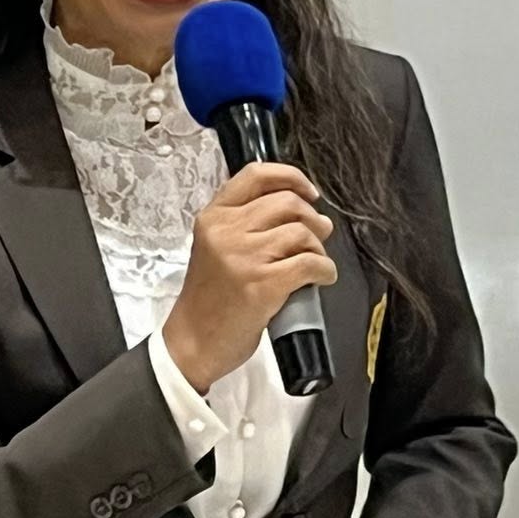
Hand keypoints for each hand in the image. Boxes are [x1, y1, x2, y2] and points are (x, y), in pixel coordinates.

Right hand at [162, 163, 335, 392]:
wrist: (193, 342)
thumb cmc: (207, 300)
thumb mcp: (214, 248)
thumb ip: (243, 224)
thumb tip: (298, 210)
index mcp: (213, 218)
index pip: (256, 175)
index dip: (291, 177)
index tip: (308, 192)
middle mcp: (226, 232)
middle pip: (287, 202)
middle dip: (312, 218)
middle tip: (319, 233)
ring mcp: (244, 258)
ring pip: (302, 232)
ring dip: (318, 247)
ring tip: (315, 260)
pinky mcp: (263, 285)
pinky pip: (310, 264)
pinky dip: (325, 270)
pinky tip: (322, 277)